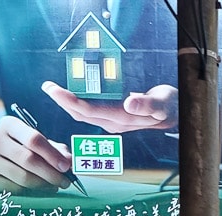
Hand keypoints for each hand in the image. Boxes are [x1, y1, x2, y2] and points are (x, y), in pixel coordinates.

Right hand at [0, 116, 72, 194]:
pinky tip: (40, 189)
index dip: (53, 155)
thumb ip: (54, 149)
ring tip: (55, 186)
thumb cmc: (17, 147)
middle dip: (52, 174)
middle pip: (29, 160)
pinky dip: (32, 192)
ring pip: (23, 177)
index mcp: (9, 125)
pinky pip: (15, 189)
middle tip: (65, 182)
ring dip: (44, 185)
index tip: (66, 167)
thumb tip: (71, 161)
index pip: (34, 139)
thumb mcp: (32, 141)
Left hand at [43, 81, 178, 132]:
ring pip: (82, 115)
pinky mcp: (112, 118)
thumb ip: (147, 104)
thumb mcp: (162, 102)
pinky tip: (69, 96)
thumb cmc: (168, 105)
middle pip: (80, 114)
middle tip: (47, 86)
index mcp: (122, 118)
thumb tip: (130, 101)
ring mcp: (112, 122)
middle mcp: (113, 123)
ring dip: (66, 103)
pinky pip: (89, 113)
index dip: (69, 101)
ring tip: (53, 89)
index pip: (89, 111)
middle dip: (62, 101)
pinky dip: (76, 104)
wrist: (173, 113)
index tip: (54, 90)